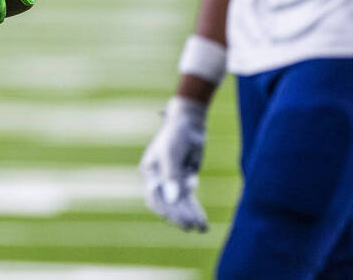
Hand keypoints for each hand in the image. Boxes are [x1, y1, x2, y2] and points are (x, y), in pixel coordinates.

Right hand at [140, 96, 208, 231]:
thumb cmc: (176, 134)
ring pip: (180, 203)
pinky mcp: (184, 179)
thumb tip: (173, 199)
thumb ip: (171, 176)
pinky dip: (195, 210)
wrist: (189, 122)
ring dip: (189, 215)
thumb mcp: (172, 153)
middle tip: (191, 227)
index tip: (180, 219)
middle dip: (179, 216)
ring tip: (201, 229)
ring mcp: (172, 180)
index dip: (166, 210)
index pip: (154, 197)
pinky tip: (203, 223)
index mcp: (149, 172)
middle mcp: (158, 178)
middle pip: (168, 203)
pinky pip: (189, 198)